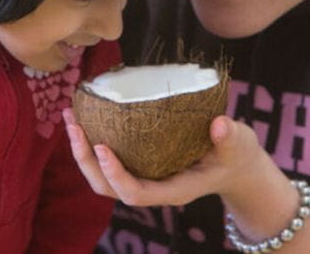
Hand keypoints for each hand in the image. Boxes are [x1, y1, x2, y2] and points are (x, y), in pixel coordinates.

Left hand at [62, 107, 267, 206]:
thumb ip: (230, 137)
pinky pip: (109, 160)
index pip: (135, 193)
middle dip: (85, 161)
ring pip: (102, 177)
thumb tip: (219, 124)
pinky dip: (92, 142)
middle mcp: (153, 188)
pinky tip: (87, 116)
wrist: (236, 165)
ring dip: (81, 151)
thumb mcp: (239, 145)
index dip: (114, 174)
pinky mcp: (140, 164)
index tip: (101, 147)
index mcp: (173, 189)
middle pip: (108, 188)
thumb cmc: (236, 155)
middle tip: (74, 126)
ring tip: (70, 118)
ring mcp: (144, 178)